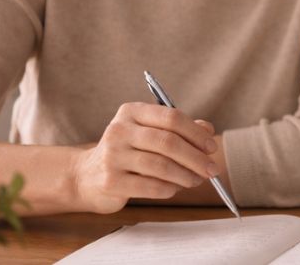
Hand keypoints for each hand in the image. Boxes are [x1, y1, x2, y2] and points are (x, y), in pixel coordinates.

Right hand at [70, 102, 219, 213]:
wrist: (87, 176)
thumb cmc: (128, 152)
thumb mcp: (150, 133)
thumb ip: (179, 129)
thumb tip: (208, 130)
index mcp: (131, 111)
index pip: (171, 117)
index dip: (196, 133)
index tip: (212, 147)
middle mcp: (119, 130)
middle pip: (168, 142)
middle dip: (196, 158)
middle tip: (212, 169)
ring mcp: (112, 155)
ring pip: (161, 166)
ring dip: (186, 175)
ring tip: (196, 180)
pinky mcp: (111, 181)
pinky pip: (151, 186)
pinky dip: (170, 188)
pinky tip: (175, 188)